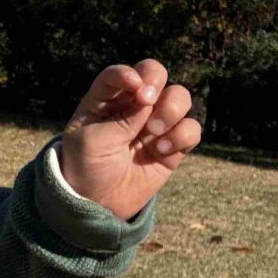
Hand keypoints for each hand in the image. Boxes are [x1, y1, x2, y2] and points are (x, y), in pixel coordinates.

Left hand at [60, 59, 201, 220]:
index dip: (129, 74)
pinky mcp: (172, 146)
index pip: (120, 74)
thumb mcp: (92, 142)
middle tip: (147, 101)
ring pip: (180, 96)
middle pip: (156, 73)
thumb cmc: (86, 168)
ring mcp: (154, 124)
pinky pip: (191, 129)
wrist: (98, 204)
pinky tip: (162, 150)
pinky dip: (182, 135)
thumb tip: (149, 102)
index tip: (134, 87)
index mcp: (105, 101)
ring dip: (171, 108)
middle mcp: (132, 107)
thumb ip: (121, 119)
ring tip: (153, 131)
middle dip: (156, 81)